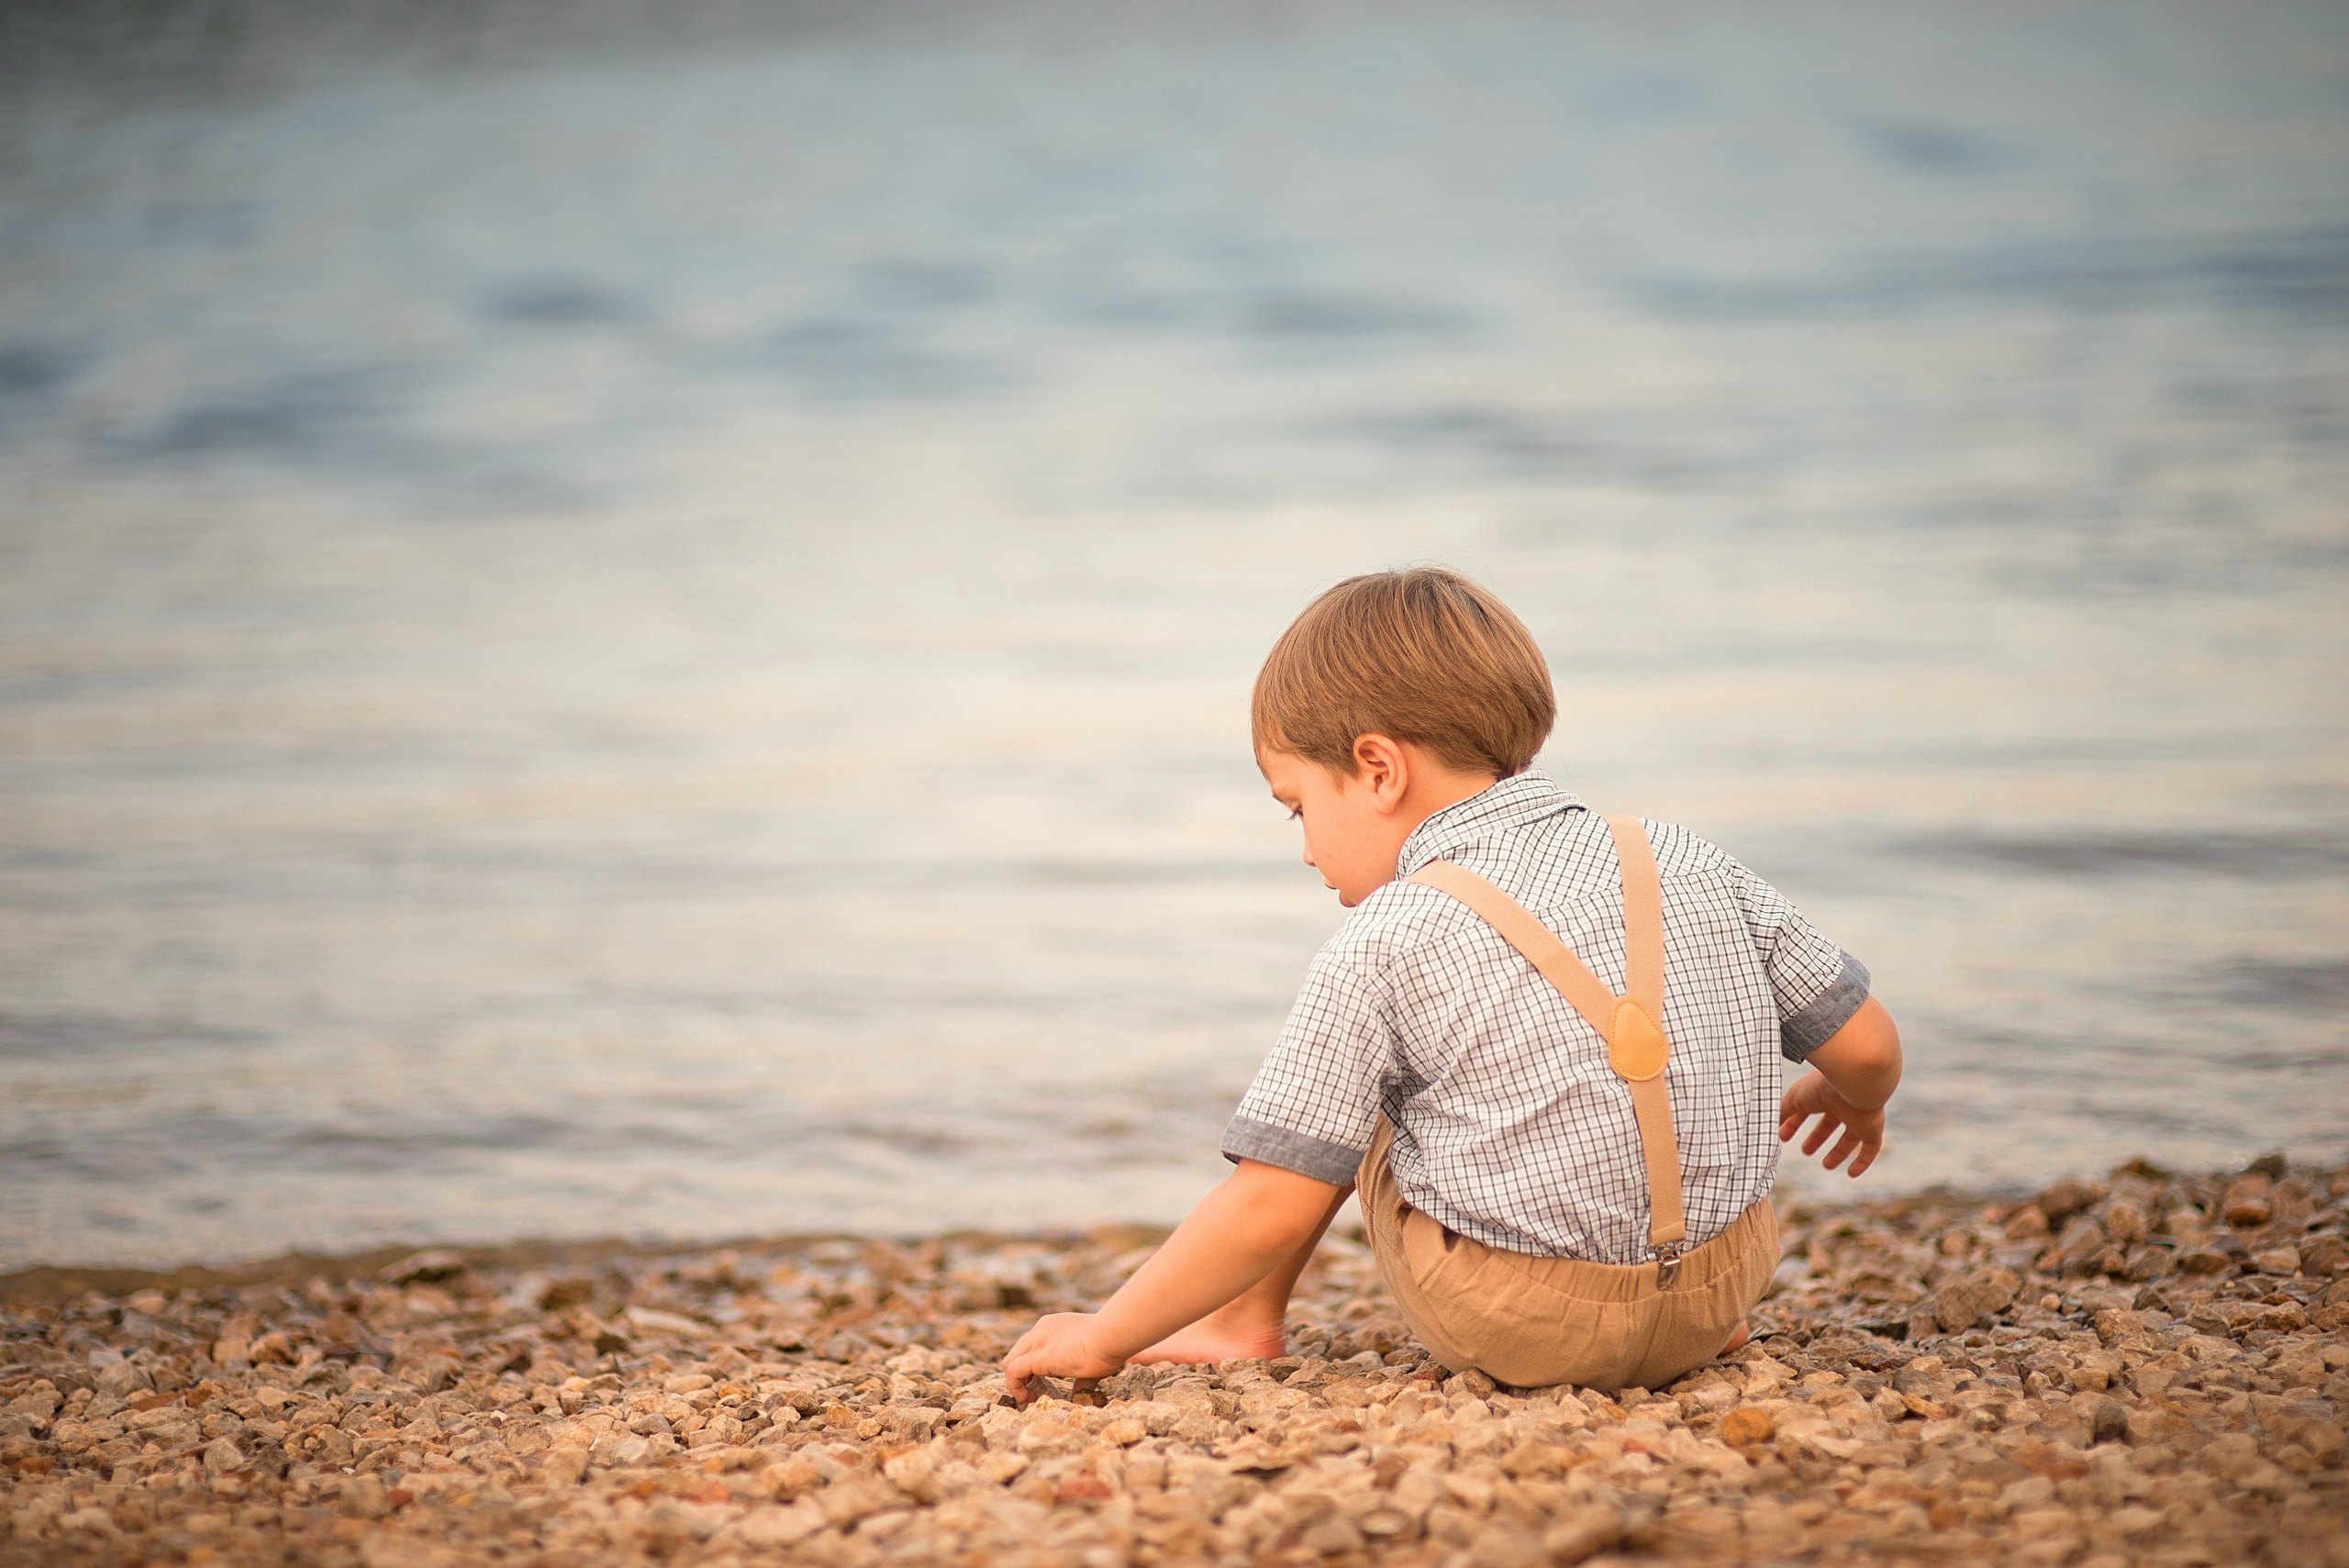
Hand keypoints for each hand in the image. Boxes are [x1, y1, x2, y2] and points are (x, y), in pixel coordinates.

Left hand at [1003, 1313, 1121, 1405]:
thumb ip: (1081, 1379)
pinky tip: (1028, 1399)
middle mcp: (1041, 1329)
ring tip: (1028, 1398)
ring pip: (1010, 1361)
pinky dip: (1015, 1387)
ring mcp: (1037, 1340)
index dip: (1030, 1364)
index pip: (1031, 1343)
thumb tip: (1079, 1395)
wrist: (1111, 1335)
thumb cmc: (1109, 1345)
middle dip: (1020, 1373)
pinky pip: (1013, 1371)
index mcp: (1053, 1326)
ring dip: (1015, 1382)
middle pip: (1017, 1352)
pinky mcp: (1037, 1356)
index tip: (1038, 1381)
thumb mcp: (1091, 1362)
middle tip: (1032, 1391)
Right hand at [1779, 1068, 1884, 1176]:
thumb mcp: (1794, 1099)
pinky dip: (1862, 1162)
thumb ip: (1783, 1111)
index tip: (1782, 1137)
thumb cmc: (1821, 1086)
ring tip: (1826, 1166)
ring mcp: (1860, 1116)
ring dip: (1839, 1151)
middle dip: (1818, 1137)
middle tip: (1805, 1151)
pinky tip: (1852, 1174)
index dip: (1795, 1123)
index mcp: (1823, 1092)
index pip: (1808, 1108)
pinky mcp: (1873, 1129)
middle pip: (1831, 1122)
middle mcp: (1843, 1103)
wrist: (1854, 1082)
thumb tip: (1771, 1123)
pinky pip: (1870, 1148)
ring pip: (1851, 1137)